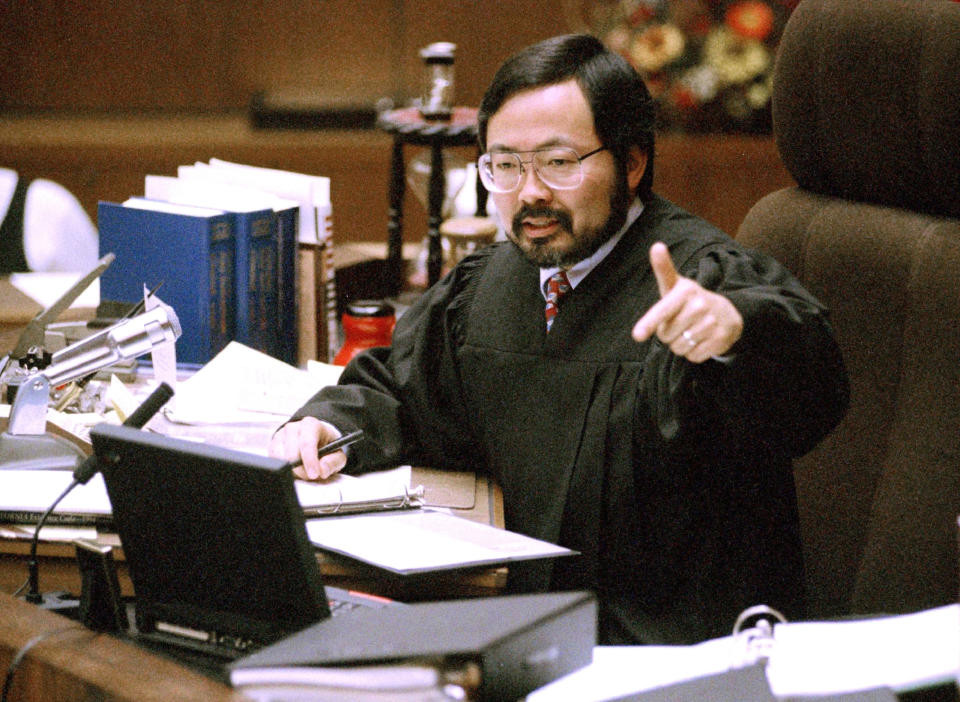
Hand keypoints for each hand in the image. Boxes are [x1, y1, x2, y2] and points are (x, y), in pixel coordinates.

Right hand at [269, 417, 346, 480]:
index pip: (307, 442)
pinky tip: (295, 468)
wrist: (317, 440)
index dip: (310, 460)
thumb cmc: (326, 446)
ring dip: (294, 470)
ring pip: (282, 459)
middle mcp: (293, 427)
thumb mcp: (337, 455)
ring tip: (305, 470)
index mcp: (311, 425)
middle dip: (302, 470)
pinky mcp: (273, 446)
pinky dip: (285, 469)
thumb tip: (322, 470)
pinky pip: (275, 462)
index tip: (314, 474)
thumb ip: (332, 463)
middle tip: (312, 476)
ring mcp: (281, 436)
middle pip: (292, 453)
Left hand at [632, 242, 742, 362]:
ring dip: (680, 344)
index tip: (637, 335)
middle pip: (666, 336)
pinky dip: (693, 353)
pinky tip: (701, 339)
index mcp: (685, 291)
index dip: (649, 324)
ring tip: (691, 330)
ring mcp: (713, 323)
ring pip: (679, 348)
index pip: (662, 311)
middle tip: (680, 323)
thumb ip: (663, 269)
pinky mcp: (722, 339)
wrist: (727, 312)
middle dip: (668, 334)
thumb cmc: (690, 300)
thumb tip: (656, 245)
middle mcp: (700, 305)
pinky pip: (693, 356)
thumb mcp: (675, 285)